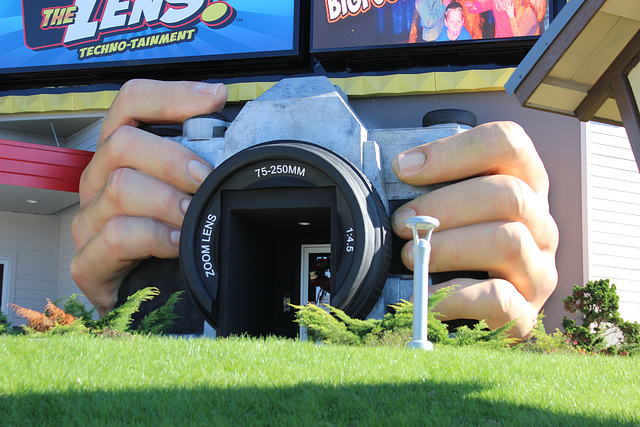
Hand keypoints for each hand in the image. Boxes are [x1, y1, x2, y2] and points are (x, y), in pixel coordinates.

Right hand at [70, 80, 227, 315]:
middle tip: (207, 179)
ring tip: (195, 216)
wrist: (145, 300)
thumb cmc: (170, 236)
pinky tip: (179, 245)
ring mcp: (88, 220)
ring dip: (169, 201)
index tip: (214, 99)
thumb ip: (201, 159)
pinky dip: (156, 238)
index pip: (131, 103)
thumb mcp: (185, 190)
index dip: (170, 94)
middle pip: (123, 144)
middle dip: (175, 159)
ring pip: (121, 189)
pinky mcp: (87, 262)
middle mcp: (98, 180)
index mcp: (121, 155)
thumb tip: (239, 132)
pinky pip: (118, 237)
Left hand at [391, 122, 558, 337]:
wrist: (462, 318)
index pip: (507, 144)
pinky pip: (499, 298)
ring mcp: (539, 269)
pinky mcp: (527, 313)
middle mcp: (540, 224)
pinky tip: (426, 295)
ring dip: (449, 246)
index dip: (453, 150)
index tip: (404, 168)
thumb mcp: (446, 213)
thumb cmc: (450, 254)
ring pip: (508, 241)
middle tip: (402, 222)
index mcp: (522, 186)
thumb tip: (397, 170)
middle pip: (509, 194)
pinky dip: (454, 295)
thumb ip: (428, 188)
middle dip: (443, 206)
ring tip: (410, 256)